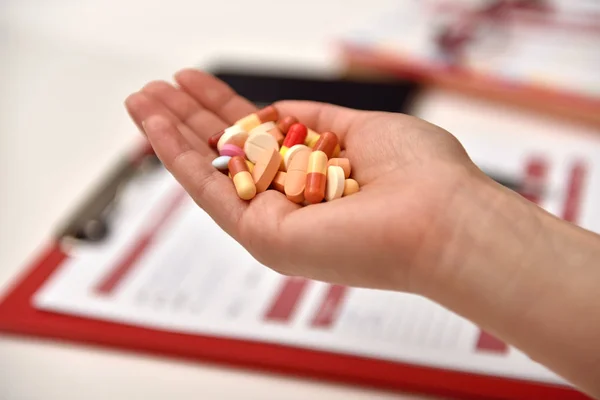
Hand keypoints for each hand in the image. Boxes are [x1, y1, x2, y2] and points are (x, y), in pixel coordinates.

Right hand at [125, 69, 489, 292]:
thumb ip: (316, 121)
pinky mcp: (263, 235)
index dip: (226, 108)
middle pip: (229, 153)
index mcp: (315, 177)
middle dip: (191, 118)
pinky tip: (154, 125)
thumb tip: (280, 108)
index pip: (260, 139)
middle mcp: (291, 203)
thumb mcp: (362, 130)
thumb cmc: (423, 176)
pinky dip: (178, 155)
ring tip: (140, 99)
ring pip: (212, 172)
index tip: (198, 83)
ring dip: (172, 134)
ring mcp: (275, 222)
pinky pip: (211, 190)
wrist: (444, 220)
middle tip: (155, 89)